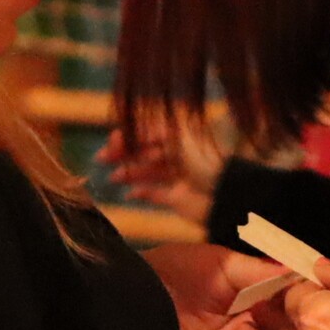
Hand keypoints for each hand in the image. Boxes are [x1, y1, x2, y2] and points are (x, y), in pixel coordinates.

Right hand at [102, 114, 225, 229]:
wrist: (228, 195)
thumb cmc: (206, 161)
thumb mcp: (177, 142)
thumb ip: (149, 136)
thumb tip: (123, 131)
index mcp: (180, 137)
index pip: (148, 133)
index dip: (130, 136)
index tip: (112, 141)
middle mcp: (178, 155)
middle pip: (145, 152)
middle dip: (123, 154)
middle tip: (101, 158)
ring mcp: (177, 176)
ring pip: (147, 172)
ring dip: (128, 173)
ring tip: (113, 178)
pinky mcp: (177, 198)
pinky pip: (154, 194)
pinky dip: (141, 193)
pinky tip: (128, 195)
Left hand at [143, 243, 297, 329]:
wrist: (131, 294)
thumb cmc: (173, 271)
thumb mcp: (221, 264)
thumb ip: (260, 271)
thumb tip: (300, 273)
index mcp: (252, 307)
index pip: (292, 320)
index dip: (304, 313)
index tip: (310, 300)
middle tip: (287, 318)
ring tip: (253, 328)